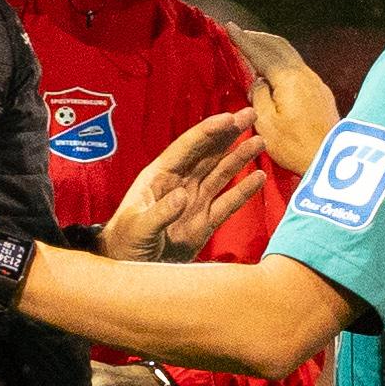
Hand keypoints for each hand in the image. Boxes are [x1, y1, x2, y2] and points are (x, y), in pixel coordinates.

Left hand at [101, 109, 266, 261]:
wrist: (130, 271)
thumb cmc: (124, 243)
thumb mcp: (137, 228)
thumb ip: (159, 213)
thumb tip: (183, 196)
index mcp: (159, 177)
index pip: (187, 147)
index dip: (209, 131)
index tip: (229, 118)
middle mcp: (179, 183)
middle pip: (208, 153)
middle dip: (229, 133)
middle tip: (250, 114)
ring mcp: (194, 202)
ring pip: (221, 173)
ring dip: (240, 157)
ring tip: (260, 141)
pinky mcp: (205, 223)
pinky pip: (228, 202)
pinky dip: (244, 190)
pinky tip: (258, 177)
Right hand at [226, 24, 338, 174]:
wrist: (334, 160)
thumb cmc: (296, 146)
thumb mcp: (266, 124)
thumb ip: (259, 96)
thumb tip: (259, 82)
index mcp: (288, 78)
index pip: (261, 52)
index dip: (243, 40)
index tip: (229, 27)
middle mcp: (305, 74)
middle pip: (280, 46)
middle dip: (259, 38)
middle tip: (242, 34)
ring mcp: (317, 83)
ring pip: (291, 56)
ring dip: (272, 49)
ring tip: (256, 50)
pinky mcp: (322, 95)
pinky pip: (298, 69)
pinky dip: (282, 63)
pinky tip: (275, 73)